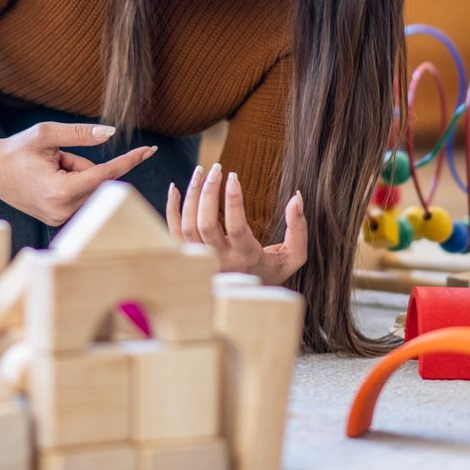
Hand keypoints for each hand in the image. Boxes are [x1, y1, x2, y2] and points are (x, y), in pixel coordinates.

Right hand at [0, 123, 156, 226]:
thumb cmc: (17, 149)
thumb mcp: (47, 134)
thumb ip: (81, 134)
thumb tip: (111, 133)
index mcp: (61, 191)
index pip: (106, 173)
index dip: (129, 160)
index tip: (150, 150)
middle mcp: (62, 210)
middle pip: (96, 180)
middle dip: (81, 164)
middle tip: (55, 158)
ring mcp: (59, 219)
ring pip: (89, 188)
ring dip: (76, 174)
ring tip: (48, 170)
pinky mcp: (57, 220)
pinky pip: (79, 196)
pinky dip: (71, 184)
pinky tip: (48, 181)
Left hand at [166, 163, 307, 283]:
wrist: (245, 301)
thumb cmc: (271, 271)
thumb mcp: (294, 255)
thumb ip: (299, 228)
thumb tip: (296, 198)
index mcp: (246, 257)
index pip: (236, 226)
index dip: (233, 200)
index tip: (234, 176)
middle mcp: (221, 260)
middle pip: (206, 224)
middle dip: (208, 192)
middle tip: (216, 168)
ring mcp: (201, 260)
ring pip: (188, 226)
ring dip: (191, 195)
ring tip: (201, 171)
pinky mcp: (188, 258)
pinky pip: (173, 233)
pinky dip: (171, 209)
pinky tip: (175, 187)